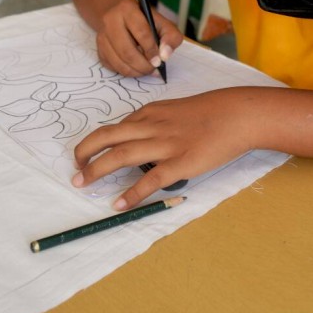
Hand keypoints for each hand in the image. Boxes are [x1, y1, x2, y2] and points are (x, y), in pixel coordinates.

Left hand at [73, 89, 255, 208]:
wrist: (238, 115)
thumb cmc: (212, 112)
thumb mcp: (177, 109)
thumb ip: (157, 122)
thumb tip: (140, 138)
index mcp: (151, 112)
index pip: (115, 127)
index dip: (95, 142)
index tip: (85, 155)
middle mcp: (152, 126)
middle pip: (107, 137)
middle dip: (85, 153)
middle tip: (75, 170)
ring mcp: (165, 144)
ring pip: (121, 155)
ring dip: (97, 170)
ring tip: (82, 184)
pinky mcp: (180, 163)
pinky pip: (150, 179)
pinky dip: (131, 193)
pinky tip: (119, 203)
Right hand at [92, 0, 182, 77]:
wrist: (121, 15)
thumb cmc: (145, 22)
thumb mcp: (163, 24)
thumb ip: (171, 37)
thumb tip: (164, 56)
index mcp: (127, 9)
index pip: (141, 33)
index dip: (151, 50)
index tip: (159, 61)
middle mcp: (110, 20)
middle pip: (126, 51)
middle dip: (143, 65)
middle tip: (153, 70)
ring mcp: (102, 35)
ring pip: (118, 61)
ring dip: (135, 71)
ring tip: (146, 70)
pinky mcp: (99, 48)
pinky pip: (112, 66)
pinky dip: (125, 71)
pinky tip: (135, 67)